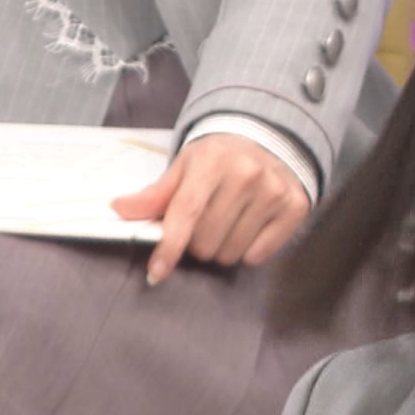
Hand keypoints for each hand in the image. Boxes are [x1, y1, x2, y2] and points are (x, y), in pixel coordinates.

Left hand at [112, 134, 310, 284]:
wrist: (270, 141)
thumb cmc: (220, 159)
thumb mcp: (185, 167)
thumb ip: (155, 194)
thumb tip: (119, 209)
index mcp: (213, 161)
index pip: (186, 214)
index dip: (169, 247)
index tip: (156, 273)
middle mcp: (248, 174)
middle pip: (206, 241)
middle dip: (197, 244)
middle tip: (204, 226)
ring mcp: (274, 191)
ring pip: (231, 253)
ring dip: (221, 249)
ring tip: (226, 227)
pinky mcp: (295, 207)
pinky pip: (259, 255)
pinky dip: (248, 251)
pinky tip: (249, 229)